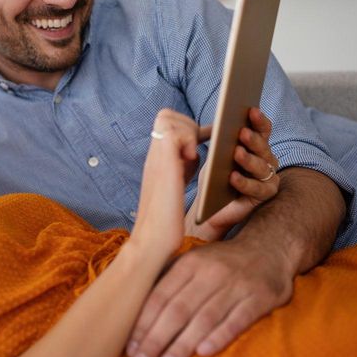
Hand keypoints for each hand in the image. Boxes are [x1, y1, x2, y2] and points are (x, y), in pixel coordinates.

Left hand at [124, 237, 292, 356]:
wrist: (270, 249)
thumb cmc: (220, 264)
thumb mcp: (193, 261)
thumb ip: (167, 280)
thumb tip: (131, 309)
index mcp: (189, 263)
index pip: (160, 296)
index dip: (143, 322)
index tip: (129, 347)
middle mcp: (211, 272)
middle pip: (178, 309)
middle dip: (156, 338)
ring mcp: (237, 285)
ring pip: (205, 318)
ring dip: (183, 344)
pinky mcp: (260, 298)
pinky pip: (238, 320)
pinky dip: (220, 336)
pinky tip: (203, 353)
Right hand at [131, 109, 211, 259]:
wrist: (152, 241)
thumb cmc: (164, 222)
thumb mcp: (174, 186)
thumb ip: (181, 167)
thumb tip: (194, 153)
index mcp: (156, 160)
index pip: (165, 124)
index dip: (186, 126)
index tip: (204, 138)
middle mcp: (153, 155)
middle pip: (165, 115)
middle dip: (187, 123)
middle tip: (200, 145)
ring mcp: (156, 157)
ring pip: (168, 118)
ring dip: (188, 131)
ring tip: (194, 155)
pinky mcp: (163, 163)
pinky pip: (176, 132)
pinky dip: (188, 140)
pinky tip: (192, 159)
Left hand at [186, 107, 279, 240]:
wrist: (210, 205)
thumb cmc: (214, 176)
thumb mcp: (216, 155)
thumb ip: (222, 139)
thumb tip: (221, 120)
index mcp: (257, 146)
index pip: (263, 130)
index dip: (259, 120)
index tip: (250, 109)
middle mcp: (267, 160)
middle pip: (263, 147)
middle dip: (252, 139)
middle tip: (241, 132)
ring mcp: (269, 178)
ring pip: (261, 167)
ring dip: (248, 160)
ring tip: (236, 153)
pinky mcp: (264, 195)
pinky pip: (256, 188)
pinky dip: (244, 182)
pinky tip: (232, 177)